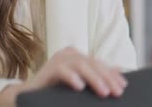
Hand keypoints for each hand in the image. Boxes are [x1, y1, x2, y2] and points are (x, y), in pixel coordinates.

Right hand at [0, 46, 127, 106]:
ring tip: (104, 92)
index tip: (124, 86)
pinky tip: (80, 87)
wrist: (28, 98)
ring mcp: (59, 59)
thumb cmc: (55, 92)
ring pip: (81, 65)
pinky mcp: (48, 68)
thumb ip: (95, 78)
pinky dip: (72, 77)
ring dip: (94, 79)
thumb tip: (119, 73)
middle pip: (93, 63)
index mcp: (78, 58)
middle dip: (107, 78)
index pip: (100, 64)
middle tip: (117, 92)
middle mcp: (70, 55)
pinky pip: (61, 70)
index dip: (112, 74)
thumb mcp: (79, 85)